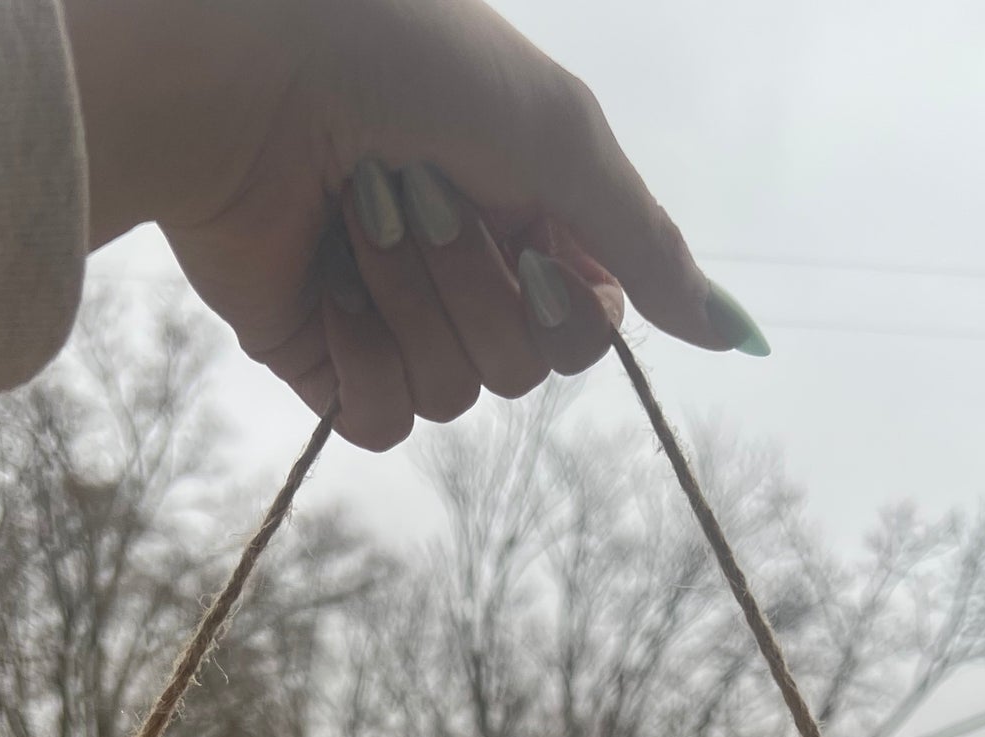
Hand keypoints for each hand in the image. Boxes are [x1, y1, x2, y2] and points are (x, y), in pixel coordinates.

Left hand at [60, 0, 766, 450]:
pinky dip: (363, 362)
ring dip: (416, 303)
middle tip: (419, 194)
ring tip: (359, 215)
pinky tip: (329, 291)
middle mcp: (464, 264)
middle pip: (525, 369)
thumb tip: (738, 337)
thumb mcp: (558, 134)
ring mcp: (390, 313)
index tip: (527, 239)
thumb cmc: (403, 65)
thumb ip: (646, 244)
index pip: (590, 327)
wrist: (246, 69)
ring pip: (456, 393)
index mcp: (524, 208)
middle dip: (479, 289)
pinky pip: (382, 423)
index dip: (569, 307)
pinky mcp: (319, 354)